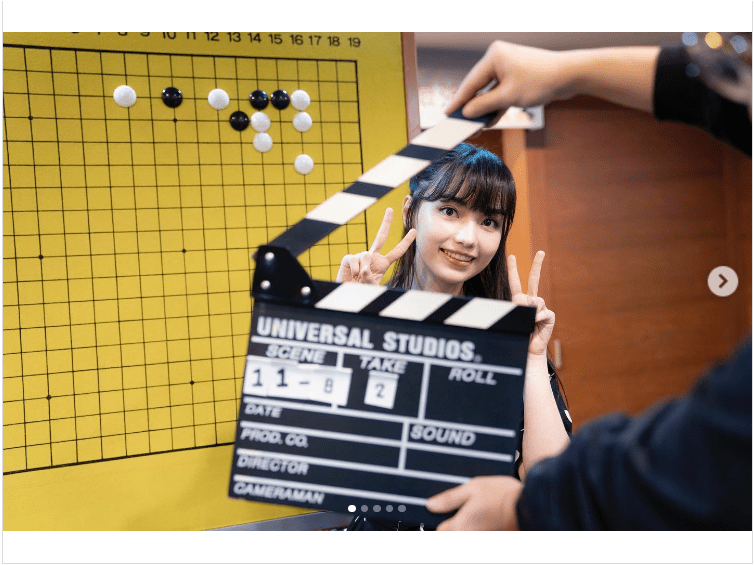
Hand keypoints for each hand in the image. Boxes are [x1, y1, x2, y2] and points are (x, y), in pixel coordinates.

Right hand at [335, 208, 416, 283]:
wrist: (347, 294)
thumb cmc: (362, 291)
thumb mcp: (372, 287)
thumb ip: (371, 278)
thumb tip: (365, 265)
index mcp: (383, 263)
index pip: (397, 251)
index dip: (406, 242)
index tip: (414, 231)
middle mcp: (373, 256)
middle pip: (381, 236)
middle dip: (386, 222)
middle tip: (390, 209)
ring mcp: (361, 256)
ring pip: (366, 256)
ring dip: (364, 269)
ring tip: (359, 278)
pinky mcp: (349, 257)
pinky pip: (354, 259)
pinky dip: (354, 270)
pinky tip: (353, 275)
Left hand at [425, 476, 521, 530]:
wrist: (530, 506)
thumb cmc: (502, 496)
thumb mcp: (472, 488)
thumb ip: (449, 498)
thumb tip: (431, 505)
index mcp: (460, 527)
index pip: (439, 529)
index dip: (439, 517)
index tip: (442, 507)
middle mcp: (470, 538)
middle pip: (453, 533)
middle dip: (454, 520)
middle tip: (462, 505)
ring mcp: (483, 539)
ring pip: (468, 532)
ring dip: (468, 521)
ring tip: (478, 506)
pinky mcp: (494, 536)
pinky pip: (481, 531)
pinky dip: (481, 523)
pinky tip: (487, 510)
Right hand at [445, 40, 569, 118]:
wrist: (569, 76)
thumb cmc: (540, 81)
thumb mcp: (508, 97)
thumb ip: (484, 105)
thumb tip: (466, 112)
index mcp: (494, 56)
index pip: (470, 82)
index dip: (458, 100)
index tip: (447, 114)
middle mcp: (498, 58)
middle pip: (478, 87)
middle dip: (472, 107)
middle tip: (459, 124)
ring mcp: (508, 67)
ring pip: (490, 91)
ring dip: (485, 109)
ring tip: (475, 126)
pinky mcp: (516, 76)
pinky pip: (501, 92)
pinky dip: (497, 105)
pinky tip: (490, 120)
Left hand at [508, 251, 554, 357]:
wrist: (528, 350)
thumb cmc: (518, 335)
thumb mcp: (514, 319)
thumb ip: (519, 307)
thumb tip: (530, 299)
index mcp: (520, 301)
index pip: (515, 283)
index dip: (513, 270)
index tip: (512, 256)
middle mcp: (532, 302)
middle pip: (534, 280)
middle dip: (537, 265)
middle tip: (541, 252)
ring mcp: (542, 308)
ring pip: (536, 300)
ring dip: (530, 310)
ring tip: (528, 322)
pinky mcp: (549, 315)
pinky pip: (542, 312)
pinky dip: (537, 318)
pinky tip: (536, 325)